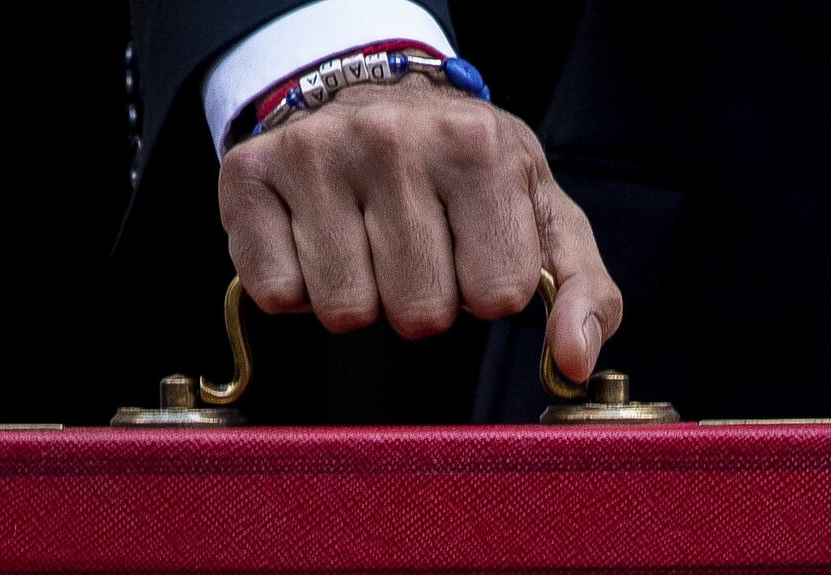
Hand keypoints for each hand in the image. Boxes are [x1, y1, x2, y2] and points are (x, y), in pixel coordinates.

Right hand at [218, 73, 620, 382]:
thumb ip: (582, 289)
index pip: (498, 296)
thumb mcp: (541, 214)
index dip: (487, 288)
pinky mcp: (248, 176)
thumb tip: (573, 360)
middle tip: (417, 245)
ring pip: (345, 312)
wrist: (377, 98)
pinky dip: (300, 287)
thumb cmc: (467, 168)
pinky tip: (318, 236)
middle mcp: (391, 141)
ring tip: (369, 238)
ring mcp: (313, 155)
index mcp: (478, 148)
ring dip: (363, 295)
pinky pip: (278, 296)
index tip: (473, 248)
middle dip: (425, 298)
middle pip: (419, 314)